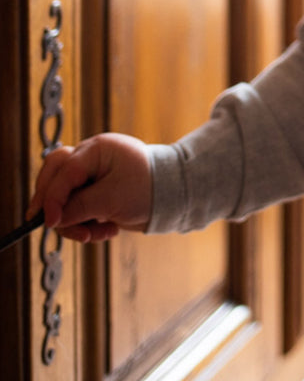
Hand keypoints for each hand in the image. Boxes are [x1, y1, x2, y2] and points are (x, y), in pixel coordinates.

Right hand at [26, 133, 152, 241]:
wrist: (173, 196)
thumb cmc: (148, 189)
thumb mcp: (111, 199)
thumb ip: (78, 207)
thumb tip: (52, 219)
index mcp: (97, 149)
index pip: (63, 171)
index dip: (53, 198)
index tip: (51, 222)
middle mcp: (91, 157)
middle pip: (54, 177)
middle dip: (54, 205)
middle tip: (54, 226)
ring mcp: (92, 174)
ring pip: (63, 196)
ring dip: (74, 220)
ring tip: (96, 233)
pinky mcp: (95, 191)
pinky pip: (76, 207)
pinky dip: (86, 223)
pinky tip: (107, 229)